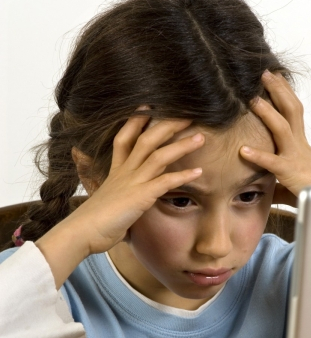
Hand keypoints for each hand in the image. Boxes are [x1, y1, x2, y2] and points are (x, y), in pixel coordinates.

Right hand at [71, 115, 204, 254]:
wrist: (82, 232)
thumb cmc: (93, 222)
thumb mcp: (103, 200)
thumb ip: (111, 194)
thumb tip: (114, 196)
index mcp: (115, 171)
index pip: (124, 138)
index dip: (135, 121)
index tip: (147, 106)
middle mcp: (124, 172)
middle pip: (146, 139)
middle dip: (167, 125)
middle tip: (187, 114)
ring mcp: (132, 182)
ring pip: (158, 156)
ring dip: (181, 146)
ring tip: (201, 138)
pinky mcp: (140, 196)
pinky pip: (165, 181)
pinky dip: (183, 176)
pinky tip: (199, 172)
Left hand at [239, 71, 310, 204]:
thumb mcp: (292, 179)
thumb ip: (277, 178)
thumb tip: (264, 184)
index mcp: (299, 142)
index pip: (292, 110)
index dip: (284, 92)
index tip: (274, 76)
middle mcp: (298, 144)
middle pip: (290, 109)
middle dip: (278, 89)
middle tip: (264, 72)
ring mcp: (294, 156)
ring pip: (282, 127)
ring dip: (267, 112)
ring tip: (252, 100)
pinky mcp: (290, 172)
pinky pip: (272, 162)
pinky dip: (257, 156)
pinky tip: (243, 150)